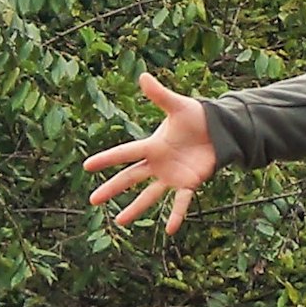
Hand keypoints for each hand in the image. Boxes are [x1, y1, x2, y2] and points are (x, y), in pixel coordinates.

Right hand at [82, 71, 217, 232]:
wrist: (219, 131)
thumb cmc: (196, 118)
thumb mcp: (178, 106)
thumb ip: (160, 95)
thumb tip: (144, 76)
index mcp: (152, 145)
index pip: (125, 153)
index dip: (107, 159)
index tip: (87, 166)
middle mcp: (158, 163)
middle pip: (131, 177)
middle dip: (112, 188)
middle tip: (92, 200)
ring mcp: (172, 175)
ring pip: (150, 195)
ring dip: (137, 208)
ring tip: (120, 222)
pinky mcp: (190, 183)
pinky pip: (181, 202)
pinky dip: (176, 215)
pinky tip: (169, 230)